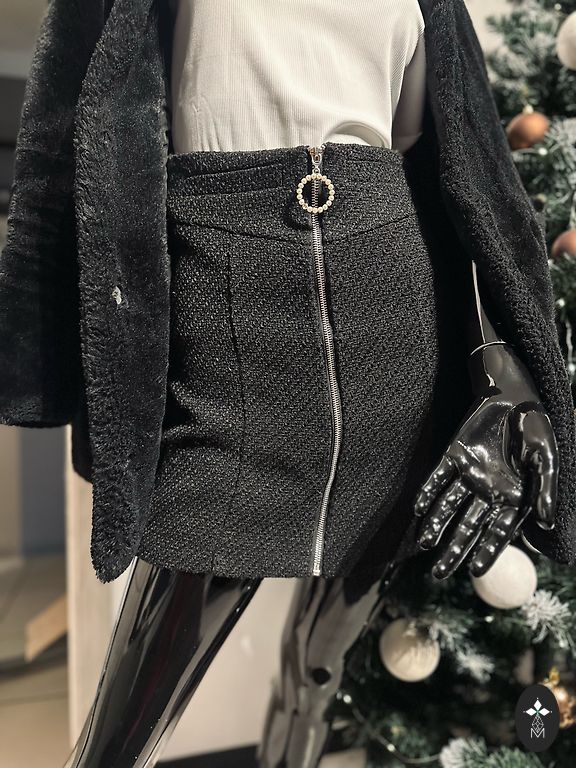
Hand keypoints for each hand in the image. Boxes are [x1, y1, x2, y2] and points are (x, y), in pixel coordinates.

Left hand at [412, 344, 557, 580]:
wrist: (514, 394)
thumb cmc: (535, 427)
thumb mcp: (546, 458)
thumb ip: (544, 490)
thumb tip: (543, 524)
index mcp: (513, 497)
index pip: (497, 532)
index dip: (487, 552)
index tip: (474, 572)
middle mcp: (488, 491)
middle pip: (468, 527)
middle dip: (454, 550)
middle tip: (438, 575)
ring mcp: (470, 474)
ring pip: (449, 506)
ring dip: (436, 525)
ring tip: (424, 545)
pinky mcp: (454, 455)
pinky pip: (438, 477)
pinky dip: (428, 492)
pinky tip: (419, 509)